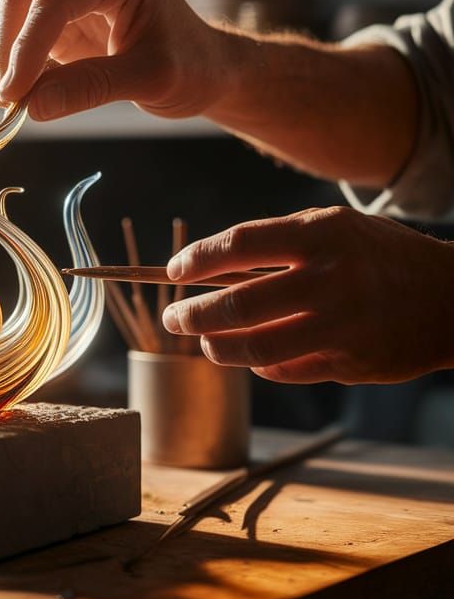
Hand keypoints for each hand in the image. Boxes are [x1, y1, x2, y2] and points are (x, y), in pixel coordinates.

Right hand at [0, 0, 225, 119]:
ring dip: (8, 58)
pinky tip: (28, 93)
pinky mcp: (62, 12)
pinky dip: (19, 64)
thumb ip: (91, 88)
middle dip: (10, 52)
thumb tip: (31, 106)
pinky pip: (25, 34)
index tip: (12, 96)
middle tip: (7, 102)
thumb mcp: (150, 79)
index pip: (54, 2)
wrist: (208, 67)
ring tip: (16, 103)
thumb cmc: (192, 66)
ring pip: (16, 14)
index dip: (26, 49)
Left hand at [163, 206, 453, 383]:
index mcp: (320, 235)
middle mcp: (330, 280)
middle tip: (173, 317)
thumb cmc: (376, 255)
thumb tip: (208, 268)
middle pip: (238, 304)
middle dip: (191, 314)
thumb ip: (276, 242)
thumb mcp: (333, 227)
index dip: (197, 260)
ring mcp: (342, 326)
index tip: (174, 271)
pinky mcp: (352, 363)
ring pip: (256, 349)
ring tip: (203, 341)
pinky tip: (250, 358)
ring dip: (217, 347)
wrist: (451, 297)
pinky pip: (286, 370)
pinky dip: (259, 366)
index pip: (238, 244)